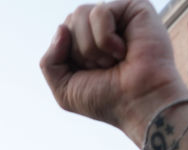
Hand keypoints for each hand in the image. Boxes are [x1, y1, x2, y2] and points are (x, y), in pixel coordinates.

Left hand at [39, 0, 187, 143]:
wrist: (138, 103)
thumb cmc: (106, 99)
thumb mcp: (64, 88)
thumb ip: (49, 61)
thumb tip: (61, 28)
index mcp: (86, 42)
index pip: (61, 32)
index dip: (68, 57)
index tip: (90, 75)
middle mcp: (102, 27)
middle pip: (68, 21)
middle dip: (79, 52)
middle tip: (104, 68)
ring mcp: (118, 17)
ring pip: (80, 14)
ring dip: (91, 47)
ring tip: (113, 60)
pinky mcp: (134, 8)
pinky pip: (100, 11)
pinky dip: (106, 38)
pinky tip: (123, 51)